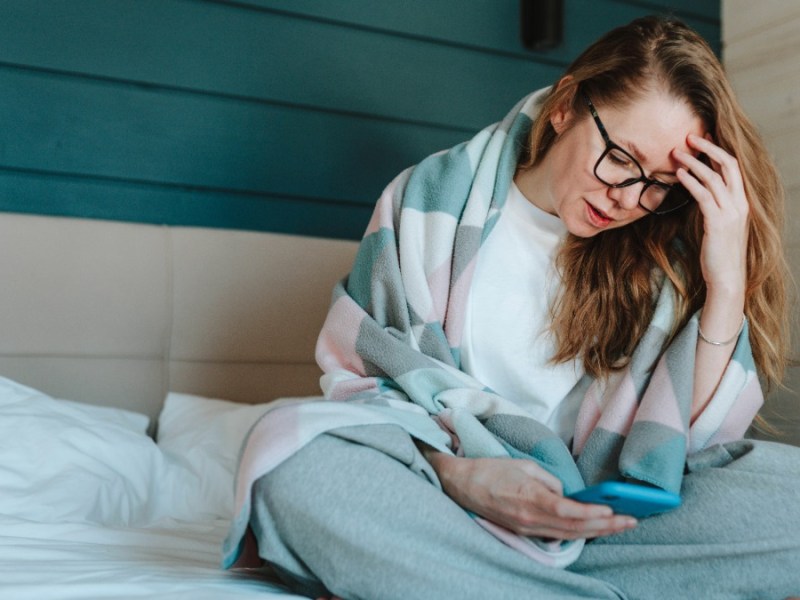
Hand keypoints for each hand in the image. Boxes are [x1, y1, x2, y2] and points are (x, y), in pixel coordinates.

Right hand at [429, 454, 636, 539]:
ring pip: (568, 535)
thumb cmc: (492, 470)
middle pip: (574, 528)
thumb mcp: (524, 466)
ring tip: (618, 526)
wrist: (462, 484)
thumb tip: (568, 494)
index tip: (614, 511)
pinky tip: (592, 529)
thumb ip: (550, 481)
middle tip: (630, 521)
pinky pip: (556, 535)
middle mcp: (530, 519)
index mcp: (530, 499)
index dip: (593, 514)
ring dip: (596, 532)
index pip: (569, 512)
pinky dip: (577, 533)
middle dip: (605, 526)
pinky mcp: (523, 531)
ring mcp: (526, 529)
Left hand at [674, 134, 748, 293]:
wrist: (727, 278)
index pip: (733, 169)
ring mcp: (731, 212)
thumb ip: (714, 208)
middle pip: (728, 165)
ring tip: (676, 153)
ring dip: (694, 162)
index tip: (703, 139)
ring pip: (714, 177)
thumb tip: (700, 194)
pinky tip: (679, 174)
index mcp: (742, 203)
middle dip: (709, 148)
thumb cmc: (719, 254)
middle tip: (689, 136)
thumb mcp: (719, 226)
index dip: (718, 151)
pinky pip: (704, 195)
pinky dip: (691, 182)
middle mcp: (740, 203)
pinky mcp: (718, 222)